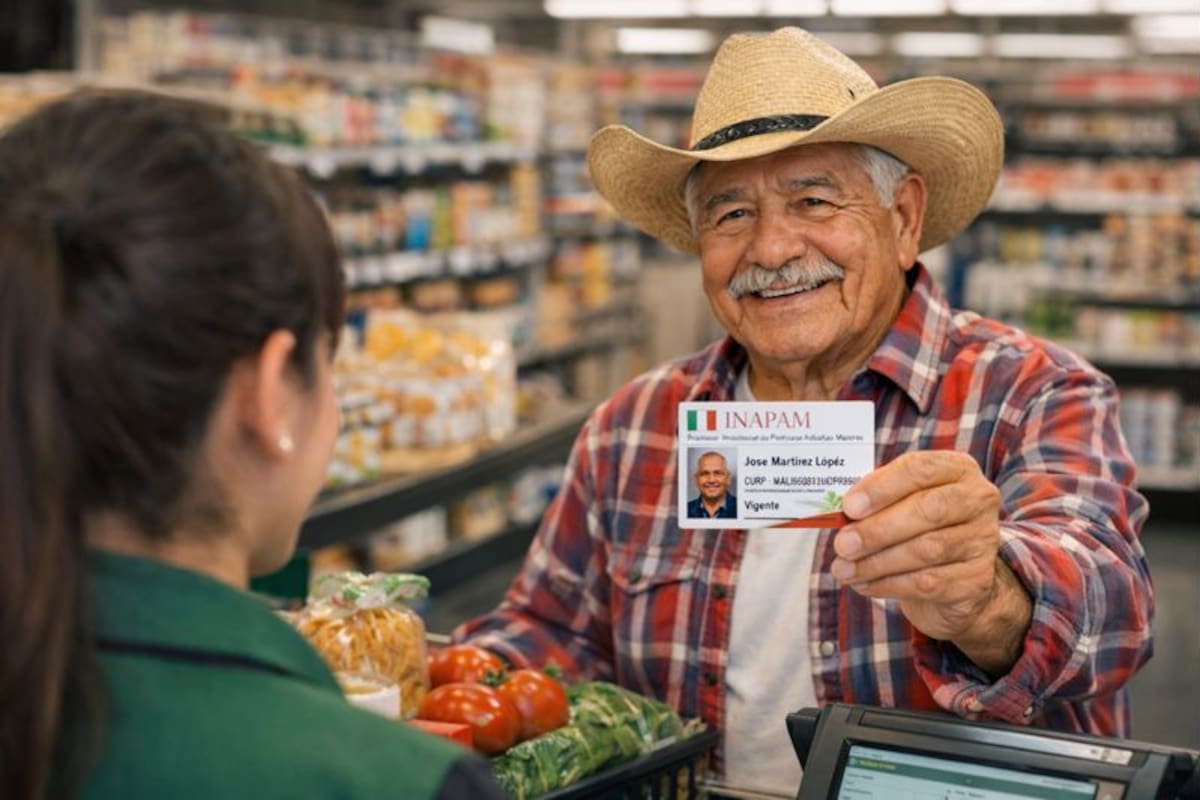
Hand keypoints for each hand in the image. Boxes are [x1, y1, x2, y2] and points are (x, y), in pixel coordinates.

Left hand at [832, 450, 1030, 673]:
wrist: (953, 578)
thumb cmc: (916, 528)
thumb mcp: (898, 503)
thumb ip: (875, 501)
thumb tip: (840, 513)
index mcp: (956, 469)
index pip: (919, 469)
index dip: (882, 488)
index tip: (849, 507)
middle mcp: (977, 499)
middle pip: (928, 510)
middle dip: (878, 529)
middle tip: (842, 544)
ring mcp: (983, 540)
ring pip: (927, 550)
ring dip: (877, 562)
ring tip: (844, 570)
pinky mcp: (977, 579)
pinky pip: (929, 583)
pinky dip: (889, 585)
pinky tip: (864, 584)